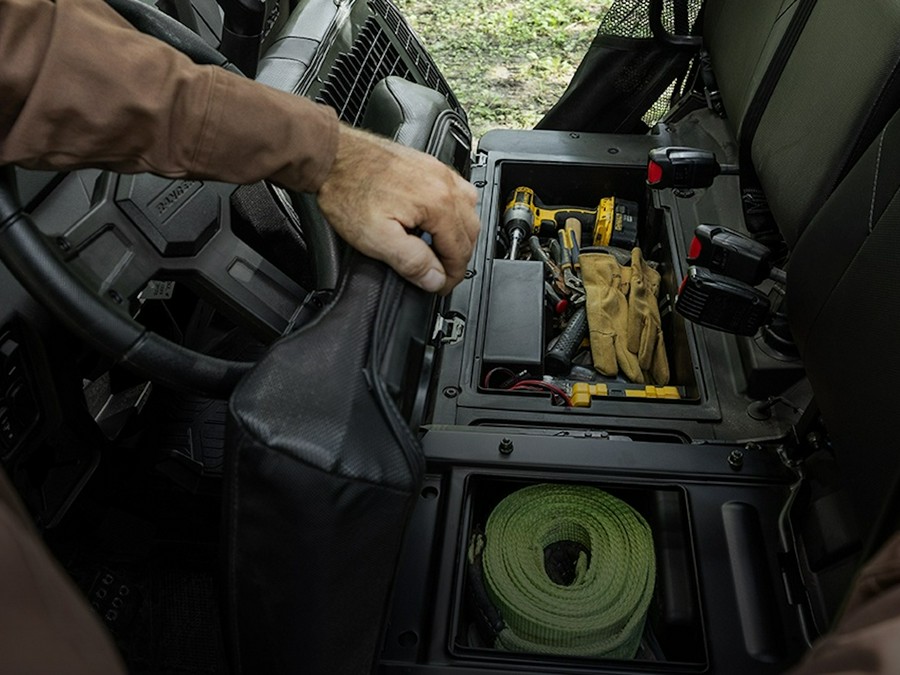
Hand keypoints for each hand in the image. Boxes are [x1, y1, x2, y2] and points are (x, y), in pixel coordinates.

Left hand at [316, 124, 479, 293]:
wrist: (333, 156)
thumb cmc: (348, 190)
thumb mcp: (376, 238)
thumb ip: (412, 262)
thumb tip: (436, 279)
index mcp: (438, 204)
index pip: (460, 251)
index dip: (451, 276)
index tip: (439, 286)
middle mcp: (445, 184)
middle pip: (470, 232)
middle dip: (458, 259)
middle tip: (441, 275)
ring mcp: (439, 171)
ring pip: (470, 212)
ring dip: (461, 236)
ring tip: (442, 251)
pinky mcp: (430, 166)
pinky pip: (460, 192)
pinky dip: (457, 213)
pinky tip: (441, 221)